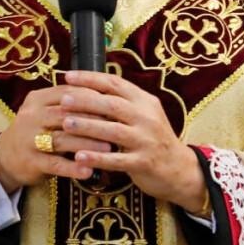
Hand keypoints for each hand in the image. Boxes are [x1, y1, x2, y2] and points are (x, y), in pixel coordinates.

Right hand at [0, 84, 112, 192]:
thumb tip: (108, 100)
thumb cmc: (36, 131)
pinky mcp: (30, 162)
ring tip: (109, 148)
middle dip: (94, 120)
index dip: (92, 97)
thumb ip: (69, 104)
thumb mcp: (46, 111)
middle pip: (66, 114)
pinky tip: (89, 170)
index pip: (68, 92)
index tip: (114, 103)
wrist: (4, 157)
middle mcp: (31, 116)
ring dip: (88, 144)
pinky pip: (55, 164)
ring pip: (62, 139)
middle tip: (116, 125)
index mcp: (38, 99)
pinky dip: (74, 167)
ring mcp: (28, 139)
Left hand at [59, 70, 207, 212]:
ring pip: (112, 131)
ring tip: (65, 124)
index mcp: (145, 101)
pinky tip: (79, 156)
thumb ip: (124, 101)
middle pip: (112, 105)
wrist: (180, 168)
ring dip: (87, 127)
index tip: (68, 76)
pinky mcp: (144, 162)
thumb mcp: (146, 114)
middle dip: (85, 101)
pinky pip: (117, 160)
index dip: (90, 78)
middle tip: (63, 99)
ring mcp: (146, 140)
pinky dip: (97, 157)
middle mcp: (147, 118)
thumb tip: (91, 87)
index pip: (115, 83)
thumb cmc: (155, 139)